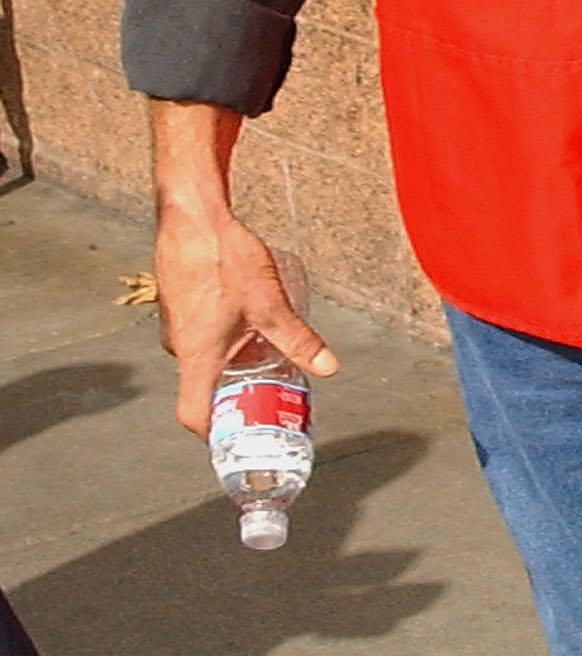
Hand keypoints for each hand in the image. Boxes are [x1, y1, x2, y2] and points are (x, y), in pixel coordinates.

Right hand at [154, 204, 336, 438]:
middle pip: (207, 389)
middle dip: (241, 398)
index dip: (216, 435)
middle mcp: (180, 347)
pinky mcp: (181, 307)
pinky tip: (255, 324)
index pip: (194, 415)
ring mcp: (177, 326)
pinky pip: (205, 337)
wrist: (190, 216)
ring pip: (208, 360)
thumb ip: (299, 339)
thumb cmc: (223, 258)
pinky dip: (228, 341)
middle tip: (276, 399)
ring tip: (272, 358)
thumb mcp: (270, 304)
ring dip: (236, 366)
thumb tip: (329, 368)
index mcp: (195, 356)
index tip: (244, 440)